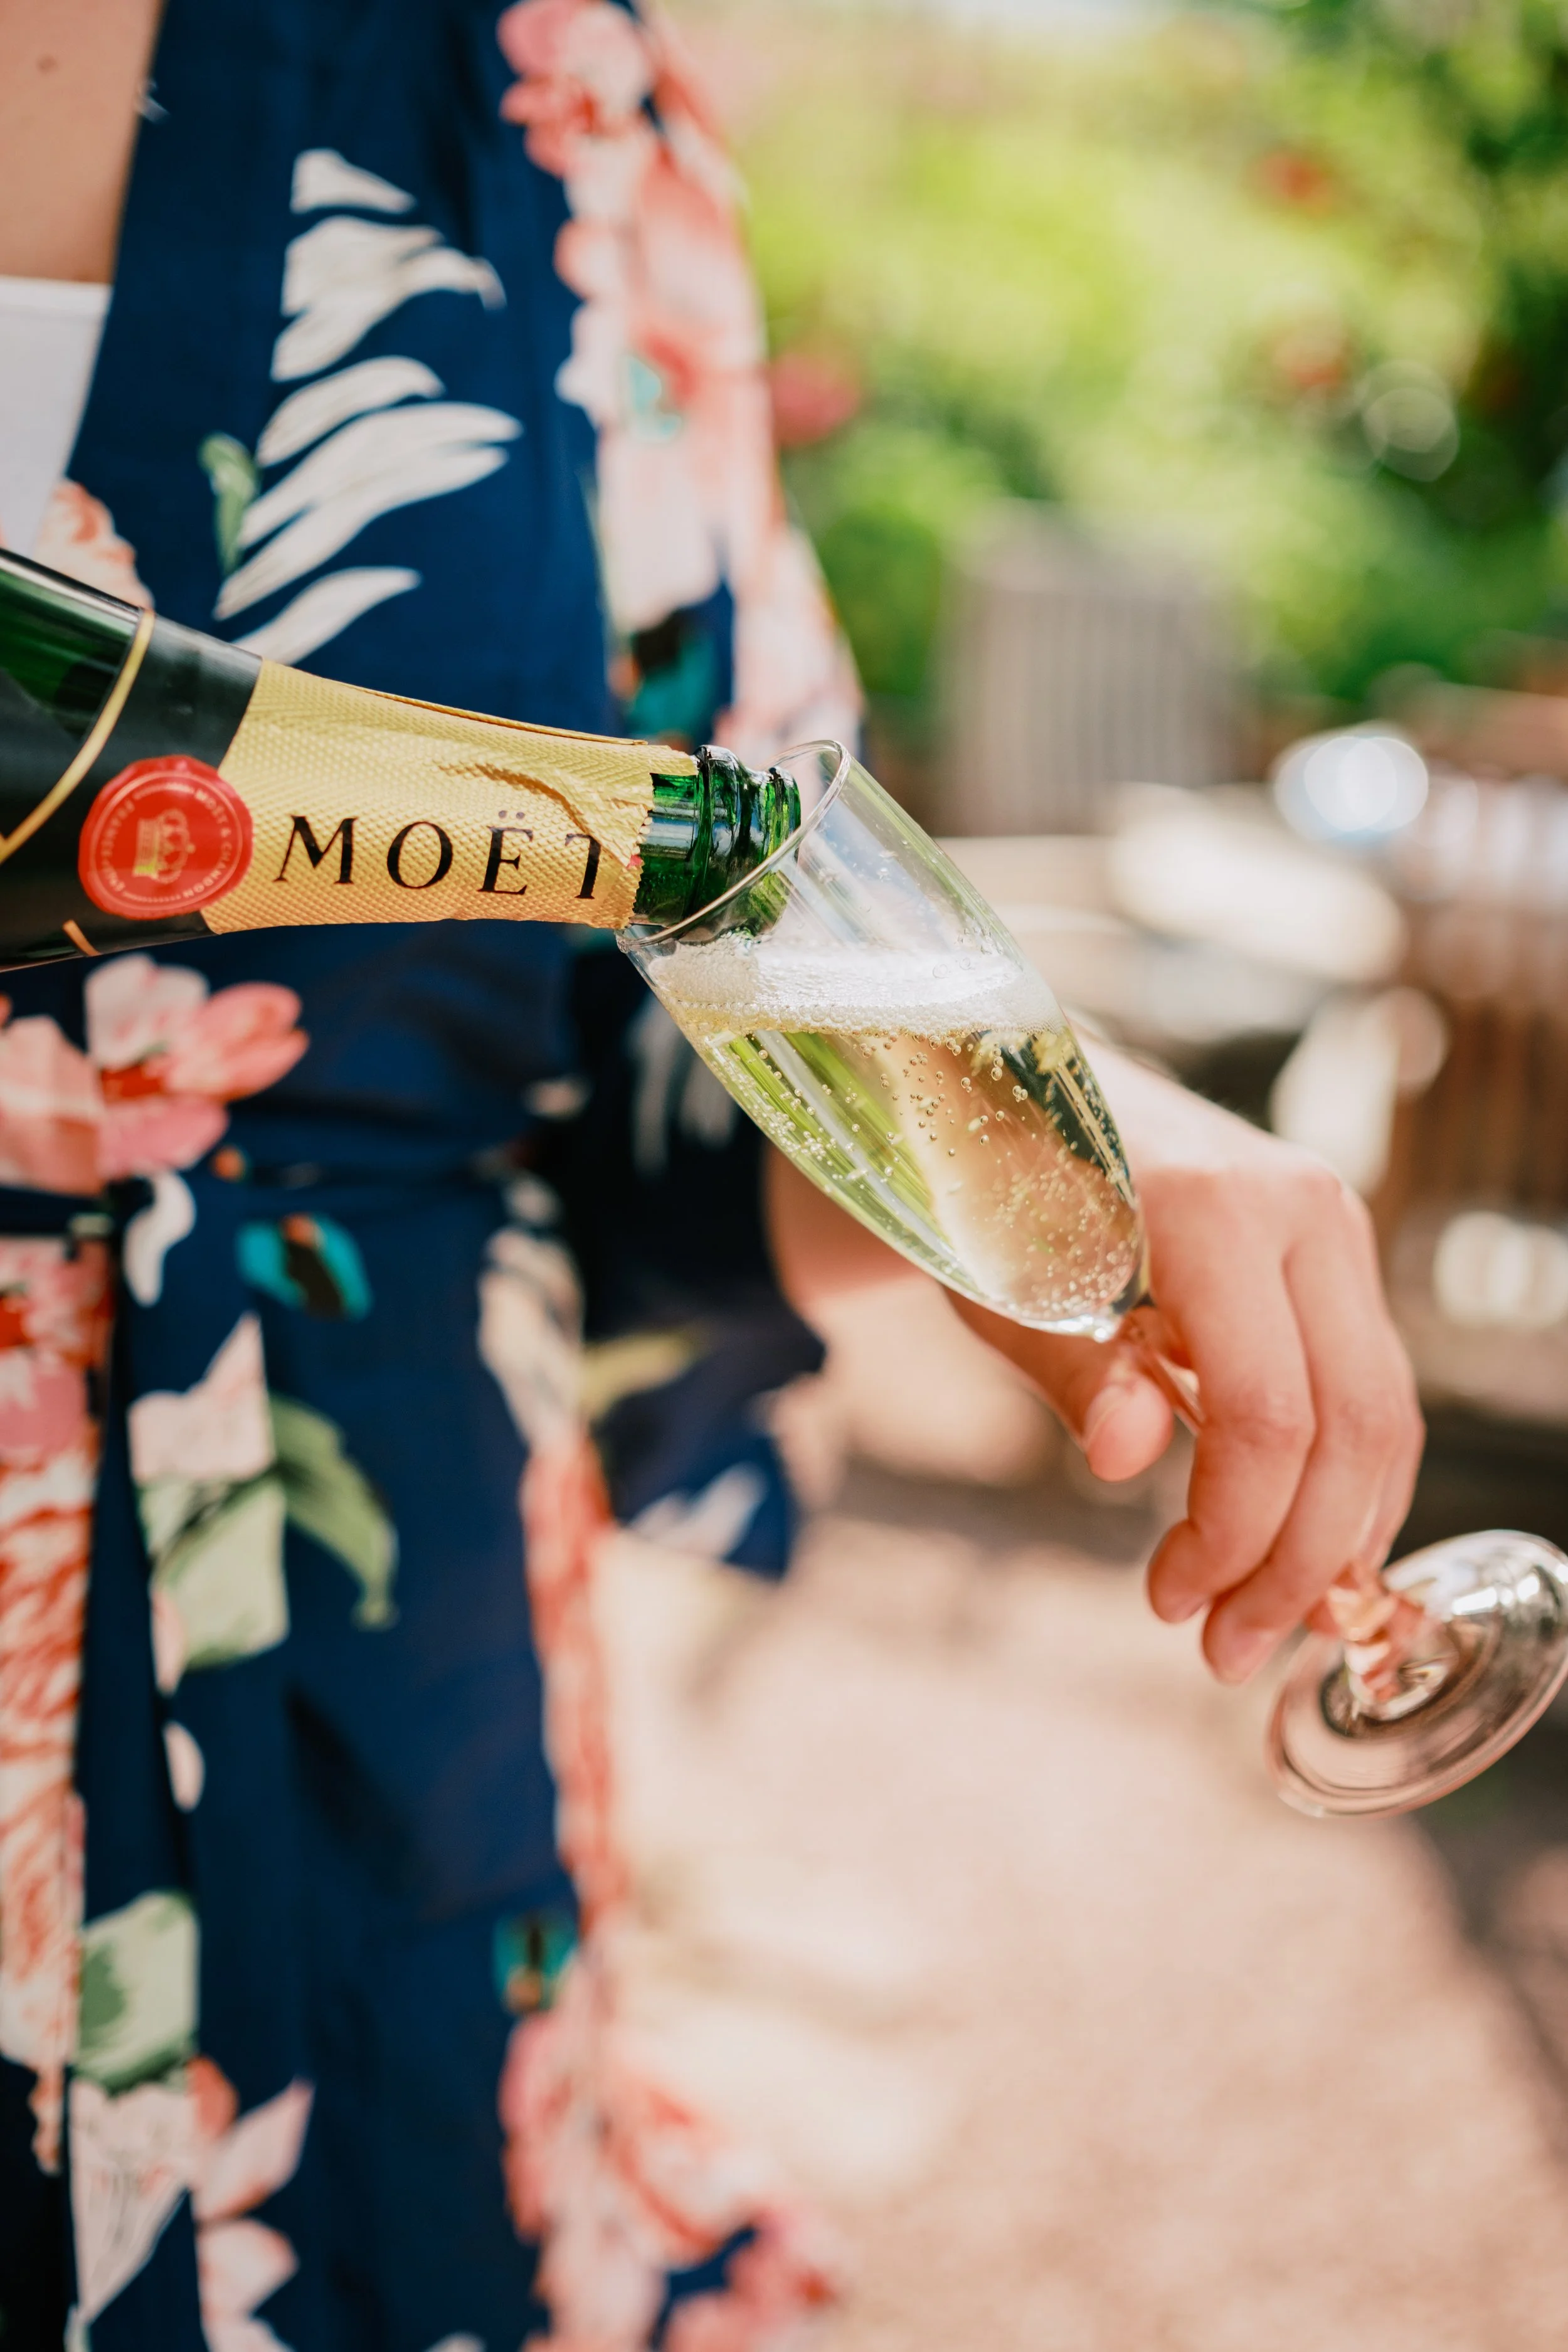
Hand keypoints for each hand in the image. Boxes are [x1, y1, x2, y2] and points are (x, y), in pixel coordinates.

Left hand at [952, 1048, 1423, 1686]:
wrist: (1015, 1093)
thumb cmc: (991, 1192)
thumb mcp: (998, 1281)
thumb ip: (1068, 1366)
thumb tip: (1129, 1457)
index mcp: (1213, 1206)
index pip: (1266, 1411)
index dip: (1232, 1531)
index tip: (1168, 1604)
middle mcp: (1300, 1209)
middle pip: (1353, 1426)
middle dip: (1298, 1561)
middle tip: (1226, 1651)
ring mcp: (1331, 1227)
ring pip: (1383, 1414)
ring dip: (1333, 1537)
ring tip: (1257, 1622)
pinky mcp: (1333, 1255)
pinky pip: (1369, 1388)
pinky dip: (1341, 1482)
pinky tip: (1293, 1551)